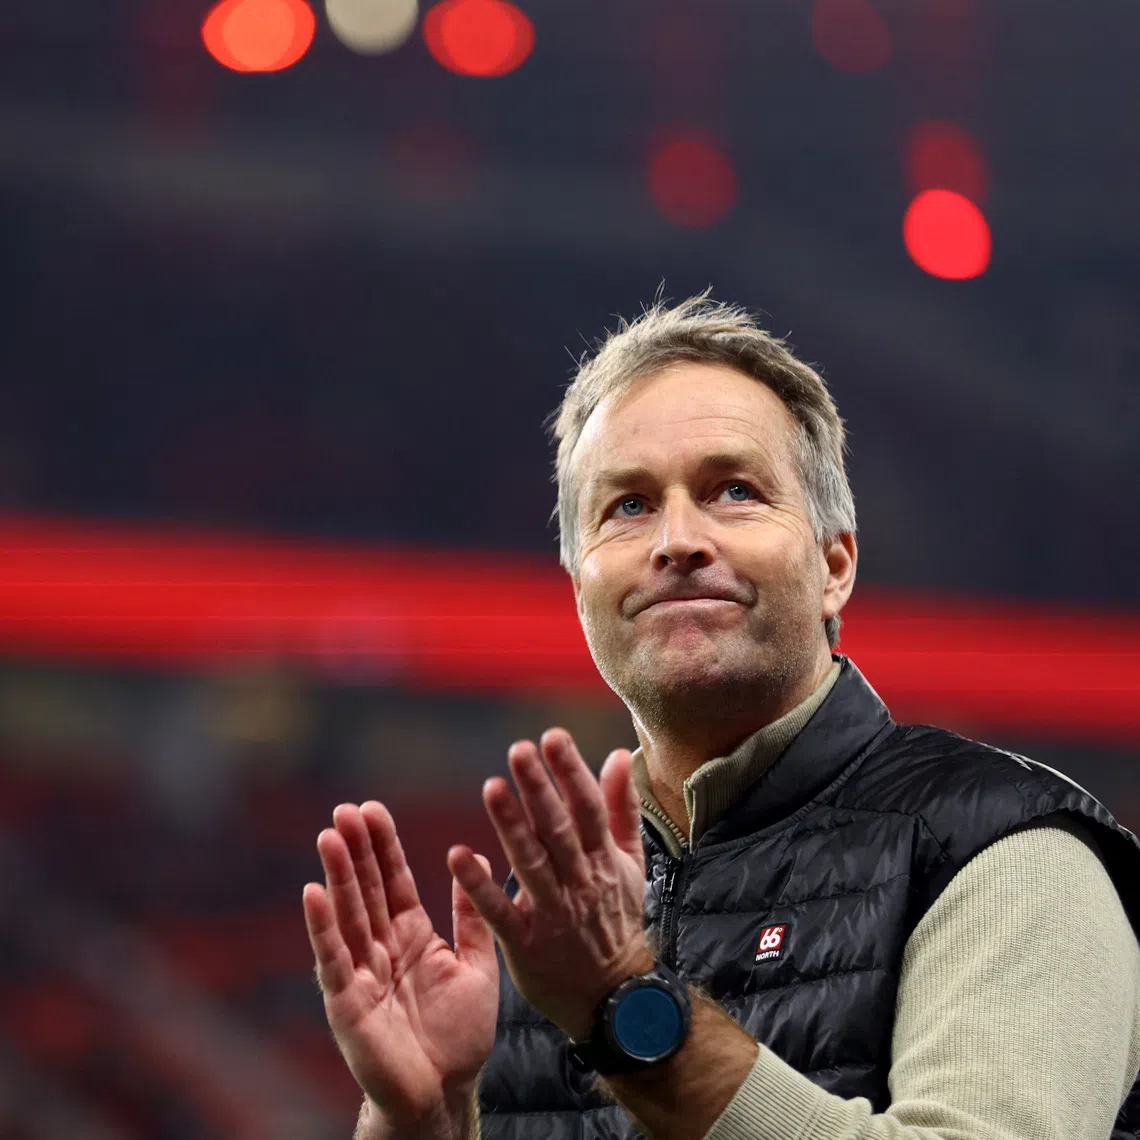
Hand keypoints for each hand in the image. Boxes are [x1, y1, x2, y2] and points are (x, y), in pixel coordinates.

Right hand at [302, 802, 498, 1129]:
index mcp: (413, 935)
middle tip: (345, 808)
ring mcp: (361, 973)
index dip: (384, 846)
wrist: (445, 1094)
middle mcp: (382, 948)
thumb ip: (471, 917)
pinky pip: (333, 958)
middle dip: (356, 850)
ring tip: (328, 835)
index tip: (373, 809)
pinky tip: (313, 893)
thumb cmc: (460, 1036)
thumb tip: (472, 858)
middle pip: (367, 889)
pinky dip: (322, 927)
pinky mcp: (346, 1002)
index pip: (395, 881)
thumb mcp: (477, 966)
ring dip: (337, 875)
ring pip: (348, 915)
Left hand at [447, 729, 650, 1041]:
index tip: (553, 738)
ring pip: (531, 863)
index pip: (587, 808)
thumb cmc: (617, 917)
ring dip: (511, 825)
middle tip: (519, 750)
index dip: (571, 772)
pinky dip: (479, 885)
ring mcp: (553, 913)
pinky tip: (458, 856)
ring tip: (491, 787)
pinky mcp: (526, 943)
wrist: (613, 997)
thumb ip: (622, 807)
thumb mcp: (630, 862)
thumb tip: (620, 754)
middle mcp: (580, 881)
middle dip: (539, 789)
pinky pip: (500, 911)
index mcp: (604, 859)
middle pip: (558, 829)